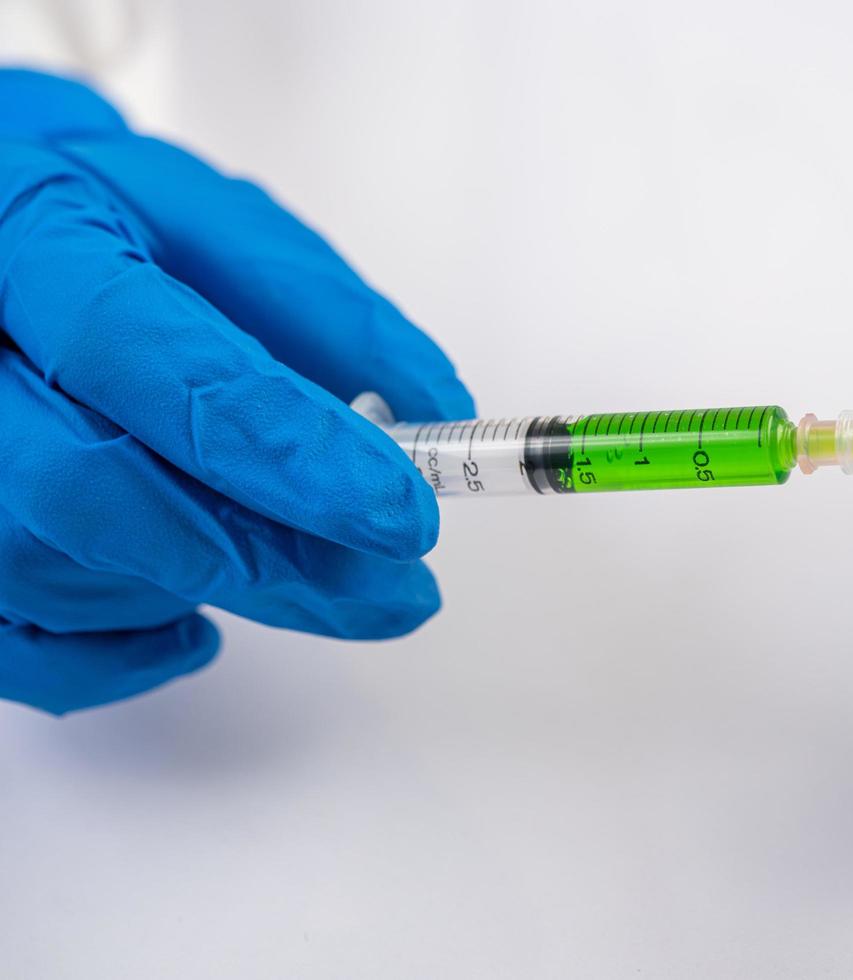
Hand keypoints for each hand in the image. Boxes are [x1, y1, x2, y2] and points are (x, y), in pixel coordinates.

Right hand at [0, 70, 472, 713]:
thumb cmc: (104, 227)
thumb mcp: (222, 225)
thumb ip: (331, 316)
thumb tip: (437, 412)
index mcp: (35, 231)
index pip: (161, 367)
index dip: (289, 454)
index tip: (398, 510)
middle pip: (86, 489)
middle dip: (259, 555)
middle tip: (387, 588)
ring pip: (40, 568)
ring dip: (195, 590)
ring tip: (300, 572)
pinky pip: (3, 641)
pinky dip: (111, 658)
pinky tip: (195, 627)